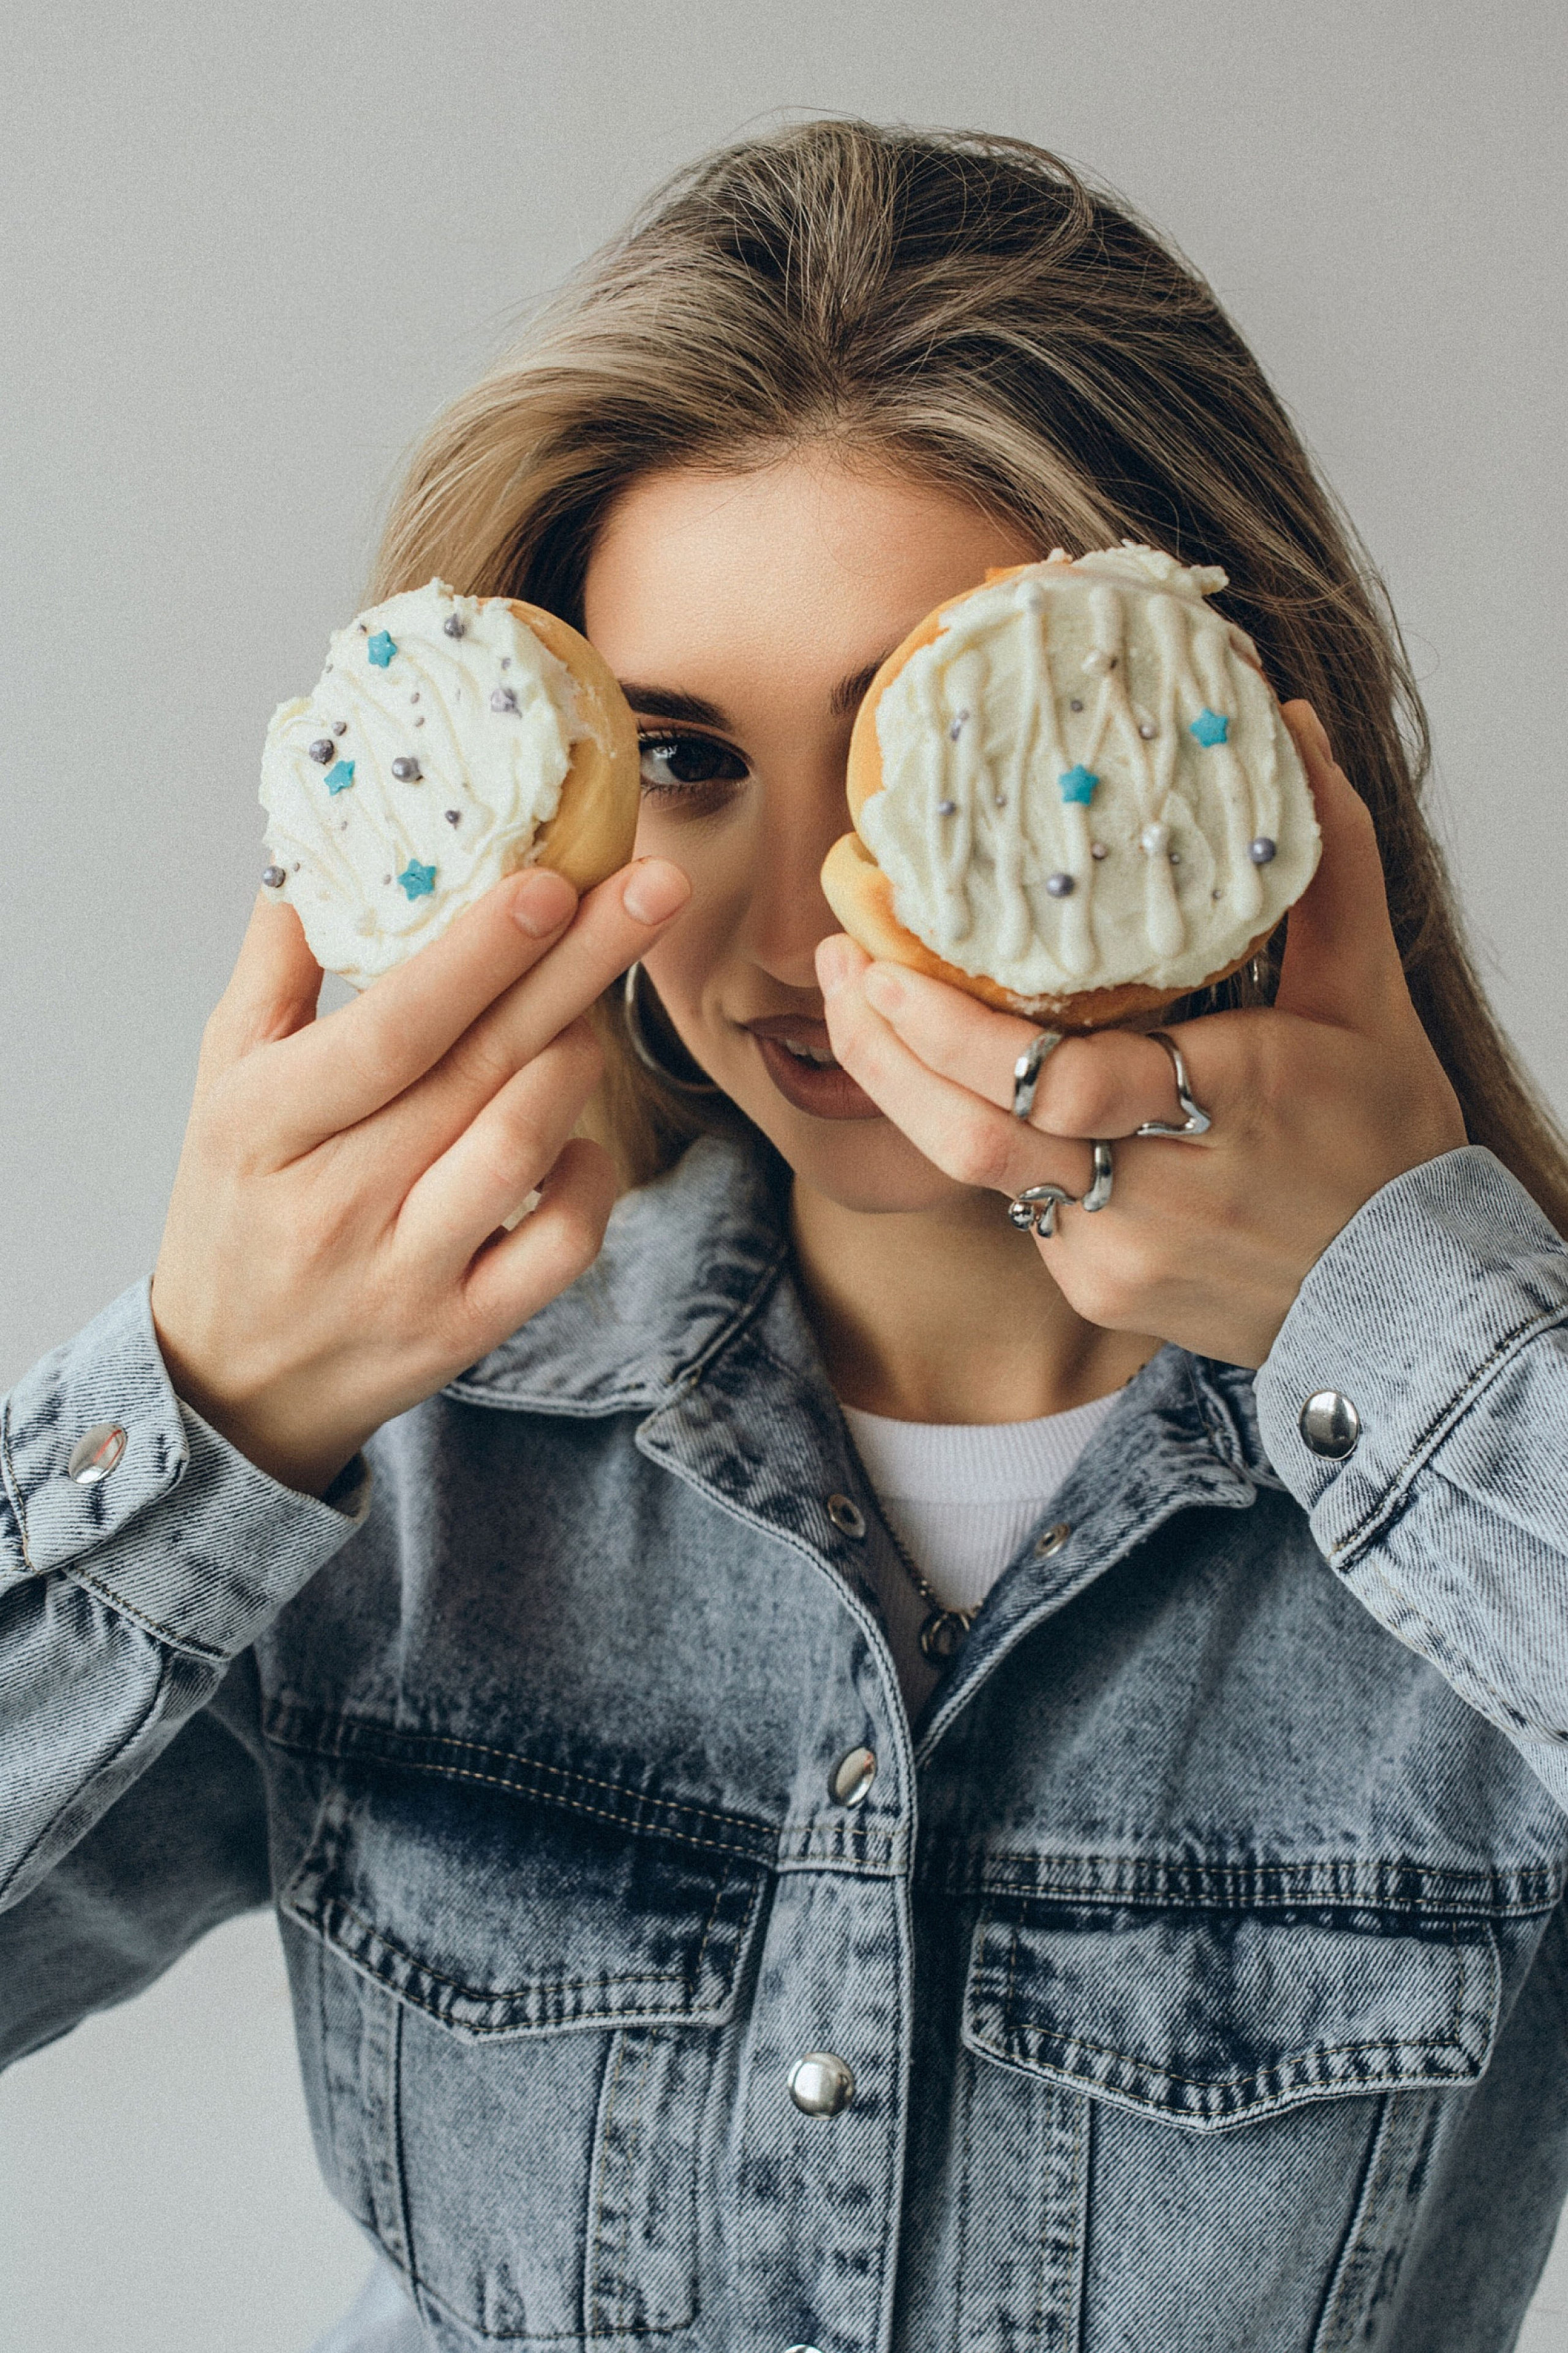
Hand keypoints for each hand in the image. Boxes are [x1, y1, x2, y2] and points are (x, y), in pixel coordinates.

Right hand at [151, 857, 689, 1493]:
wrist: (231, 1384)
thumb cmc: (237, 1209)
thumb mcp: (222, 1086)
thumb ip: (274, 972)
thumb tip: (319, 858)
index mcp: (264, 1124)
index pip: (390, 1030)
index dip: (478, 956)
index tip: (552, 883)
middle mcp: (335, 1200)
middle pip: (476, 1067)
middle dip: (576, 967)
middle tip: (653, 888)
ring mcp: (402, 1272)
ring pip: (521, 1148)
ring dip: (574, 1068)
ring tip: (587, 1017)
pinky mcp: (460, 1330)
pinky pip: (558, 1246)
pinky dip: (592, 1182)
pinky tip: (582, 1142)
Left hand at [816, 704, 1465, 1367]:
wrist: (1412, 1302)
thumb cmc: (1389, 1141)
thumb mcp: (1368, 997)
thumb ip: (1327, 864)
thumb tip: (1290, 726)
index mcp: (1233, 1108)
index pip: (1060, 1080)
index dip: (951, 1029)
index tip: (883, 958)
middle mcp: (1160, 1199)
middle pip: (978, 1138)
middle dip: (886, 1049)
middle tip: (835, 964)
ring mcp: (1119, 1260)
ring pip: (977, 1176)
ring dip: (902, 1090)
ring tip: (856, 1007)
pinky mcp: (1098, 1294)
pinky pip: (1015, 1206)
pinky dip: (977, 1135)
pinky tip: (946, 1078)